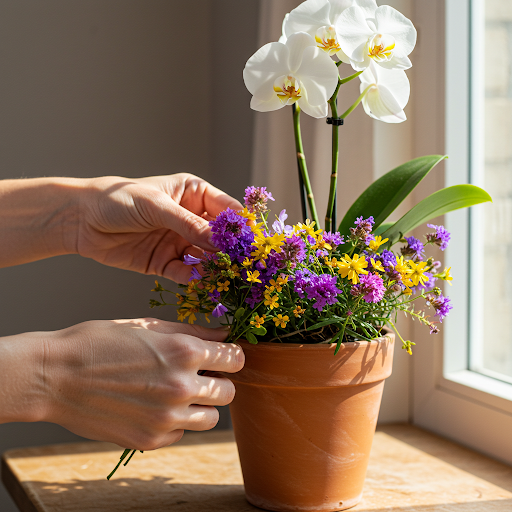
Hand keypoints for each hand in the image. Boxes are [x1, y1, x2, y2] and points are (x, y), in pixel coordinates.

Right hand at [1, 319, 243, 449]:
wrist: (55, 376)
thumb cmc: (99, 342)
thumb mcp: (147, 327)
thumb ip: (191, 333)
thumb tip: (221, 336)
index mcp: (184, 352)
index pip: (235, 359)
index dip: (231, 356)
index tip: (224, 356)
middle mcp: (182, 387)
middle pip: (229, 392)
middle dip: (219, 381)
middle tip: (202, 375)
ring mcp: (167, 418)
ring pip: (211, 418)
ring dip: (203, 405)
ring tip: (180, 392)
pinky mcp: (151, 440)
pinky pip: (182, 433)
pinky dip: (177, 422)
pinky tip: (156, 406)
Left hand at [77, 174, 242, 282]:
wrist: (80, 220)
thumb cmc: (118, 199)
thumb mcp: (157, 206)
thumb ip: (189, 224)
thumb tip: (220, 241)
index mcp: (193, 195)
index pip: (226, 210)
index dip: (241, 226)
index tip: (255, 241)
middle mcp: (190, 219)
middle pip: (220, 238)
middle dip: (231, 251)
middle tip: (245, 265)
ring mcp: (179, 242)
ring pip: (206, 258)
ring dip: (215, 268)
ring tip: (226, 278)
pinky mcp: (165, 263)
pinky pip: (186, 273)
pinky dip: (194, 279)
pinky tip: (201, 283)